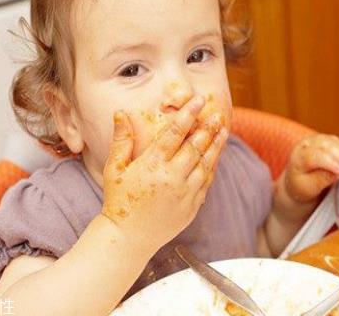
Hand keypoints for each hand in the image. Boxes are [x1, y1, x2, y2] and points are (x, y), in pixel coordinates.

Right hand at [101, 95, 227, 249]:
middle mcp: (171, 177)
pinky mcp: (192, 206)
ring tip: (223, 130)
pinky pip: (206, 182)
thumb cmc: (119, 201)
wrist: (128, 238)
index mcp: (152, 165)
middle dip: (208, 128)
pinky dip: (212, 167)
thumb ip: (121, 140)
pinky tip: (216, 156)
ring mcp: (184, 193)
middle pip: (195, 146)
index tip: (198, 100)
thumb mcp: (115, 169)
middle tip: (217, 114)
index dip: (188, 114)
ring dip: (216, 145)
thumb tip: (120, 113)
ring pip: (206, 163)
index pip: (175, 133)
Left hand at [285, 134, 338, 202]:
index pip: (315, 156)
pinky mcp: (329, 142)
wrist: (300, 180)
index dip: (331, 163)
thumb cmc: (302, 185)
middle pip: (328, 148)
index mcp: (298, 156)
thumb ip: (321, 180)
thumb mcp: (308, 188)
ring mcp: (318, 140)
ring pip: (337, 145)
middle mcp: (307, 144)